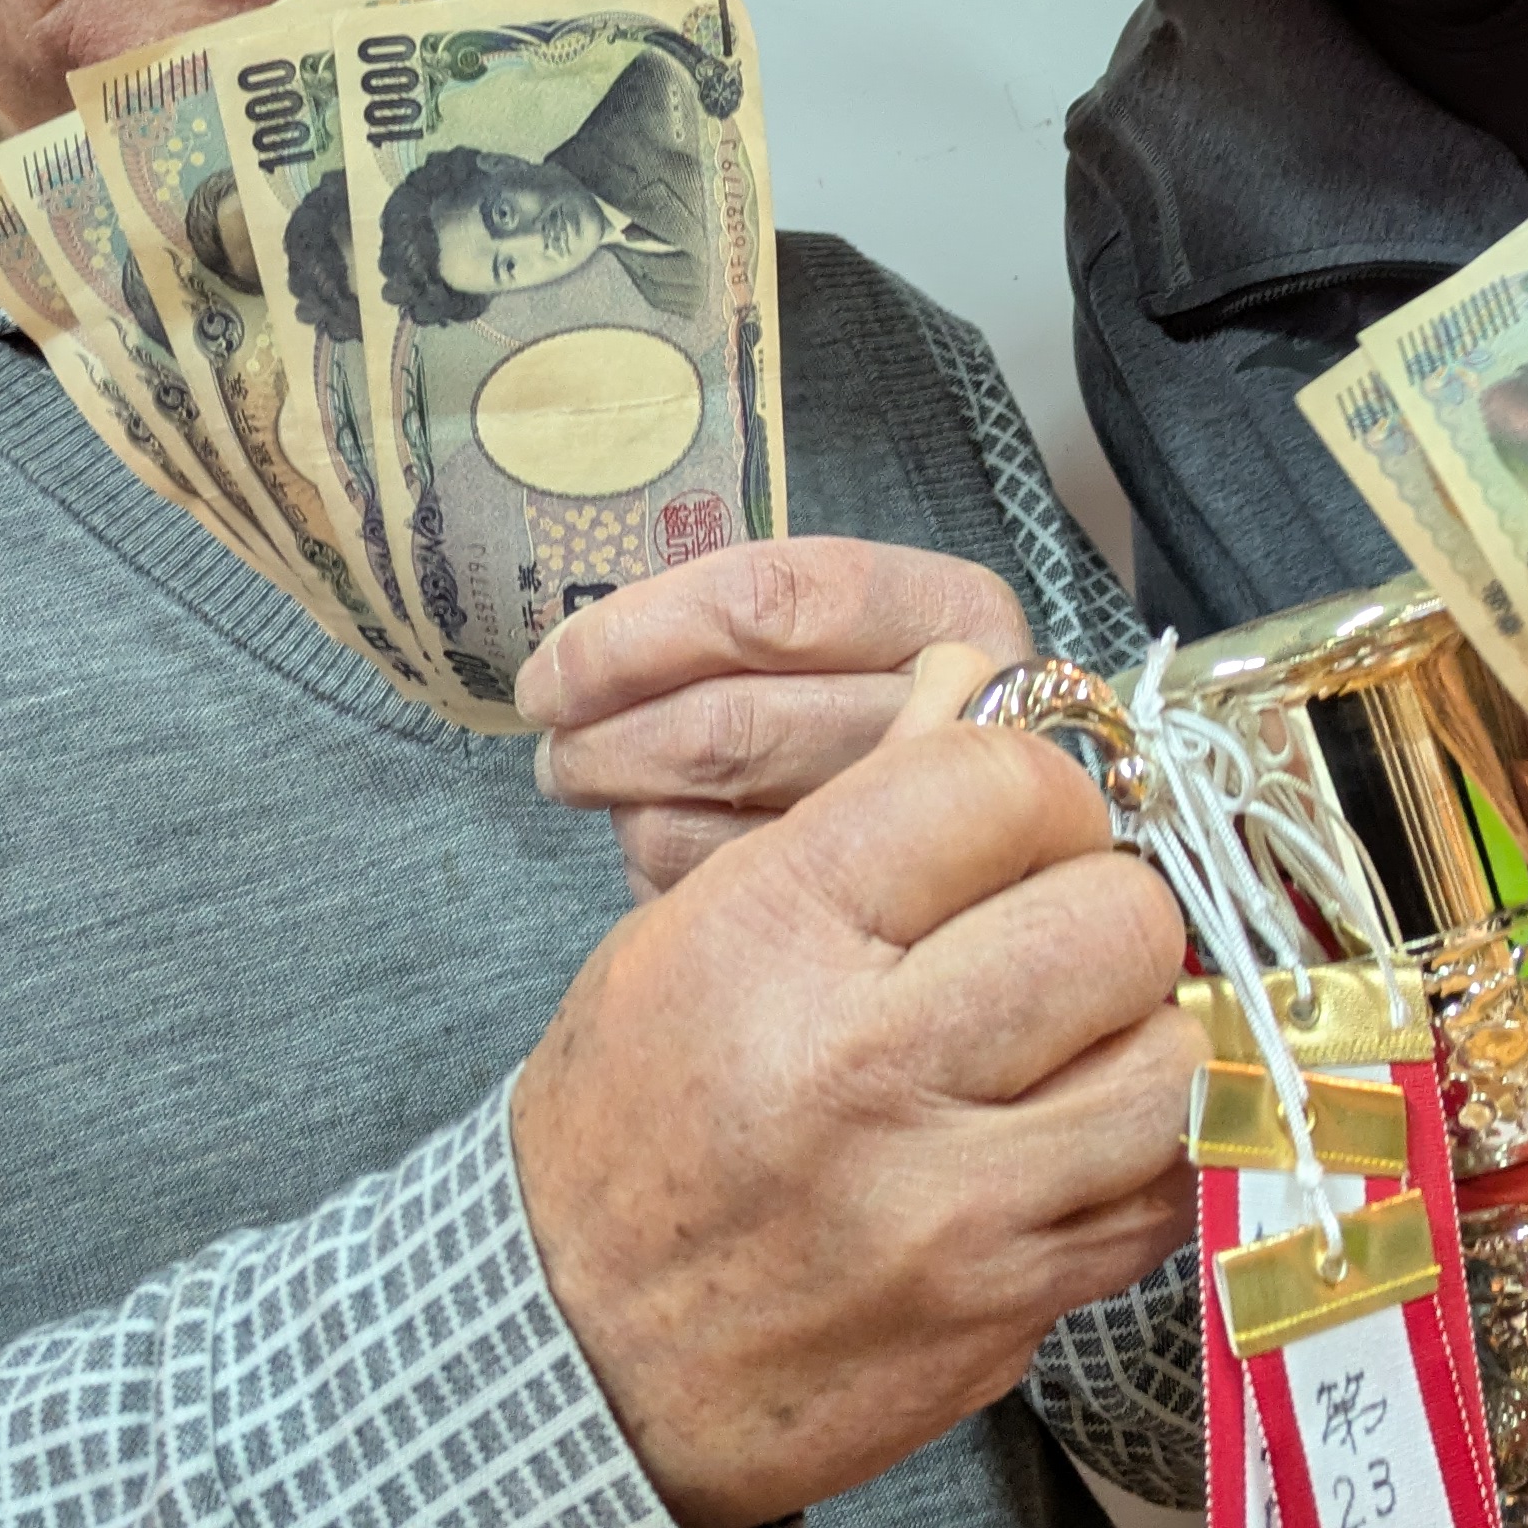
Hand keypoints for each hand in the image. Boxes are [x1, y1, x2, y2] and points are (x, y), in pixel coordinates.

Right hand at [509, 704, 1199, 1527]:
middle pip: (1117, 916)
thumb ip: (862, 808)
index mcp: (777, 939)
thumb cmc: (631, 1125)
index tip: (1022, 823)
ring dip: (1140, 1036)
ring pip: (1173, 1061)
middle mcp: (871, 1066)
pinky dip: (1138, 1159)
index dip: (1037, 788)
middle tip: (1055, 930)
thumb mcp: (701, 930)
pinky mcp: (1010, 1310)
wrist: (575, 1360)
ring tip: (1073, 1039)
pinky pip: (1158, 1197)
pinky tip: (1067, 1143)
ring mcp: (954, 1207)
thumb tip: (986, 689)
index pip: (999, 785)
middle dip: (1104, 903)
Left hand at [521, 537, 1031, 890]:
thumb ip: (736, 623)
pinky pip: (720, 889)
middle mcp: (962, 720)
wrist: (976, 828)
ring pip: (714, 812)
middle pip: (733, 719)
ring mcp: (924, 832)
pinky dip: (661, 862)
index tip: (551, 672)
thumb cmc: (858, 700)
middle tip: (552, 742)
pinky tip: (662, 839)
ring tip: (588, 778)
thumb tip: (566, 667)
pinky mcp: (876, 924)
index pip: (769, 603)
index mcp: (955, 615)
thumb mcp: (828, 632)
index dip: (634, 635)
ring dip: (620, 794)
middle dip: (606, 733)